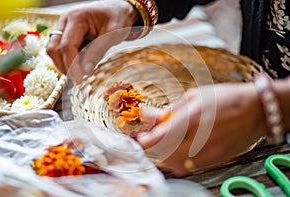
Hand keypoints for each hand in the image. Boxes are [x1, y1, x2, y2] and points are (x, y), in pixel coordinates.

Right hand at [46, 0, 138, 83]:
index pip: (66, 46)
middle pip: (54, 49)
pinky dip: (68, 60)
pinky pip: (60, 50)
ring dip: (65, 64)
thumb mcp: (113, 34)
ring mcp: (63, 27)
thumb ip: (98, 51)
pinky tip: (81, 65)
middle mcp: (65, 21)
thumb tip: (86, 70)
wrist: (118, 8)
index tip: (79, 80)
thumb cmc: (117, 17)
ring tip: (81, 73)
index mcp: (76, 17)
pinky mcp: (66, 33)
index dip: (71, 66)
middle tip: (78, 80)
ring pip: (54, 50)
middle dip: (65, 67)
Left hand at [137, 83, 266, 175]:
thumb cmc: (225, 98)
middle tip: (157, 136)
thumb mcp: (195, 96)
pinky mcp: (216, 160)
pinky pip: (190, 167)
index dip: (144, 141)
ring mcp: (208, 153)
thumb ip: (170, 110)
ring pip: (175, 165)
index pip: (159, 138)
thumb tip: (148, 115)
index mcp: (192, 119)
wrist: (255, 110)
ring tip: (172, 142)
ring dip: (167, 155)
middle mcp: (199, 139)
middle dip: (155, 147)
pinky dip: (182, 160)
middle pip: (164, 154)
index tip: (140, 138)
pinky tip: (186, 147)